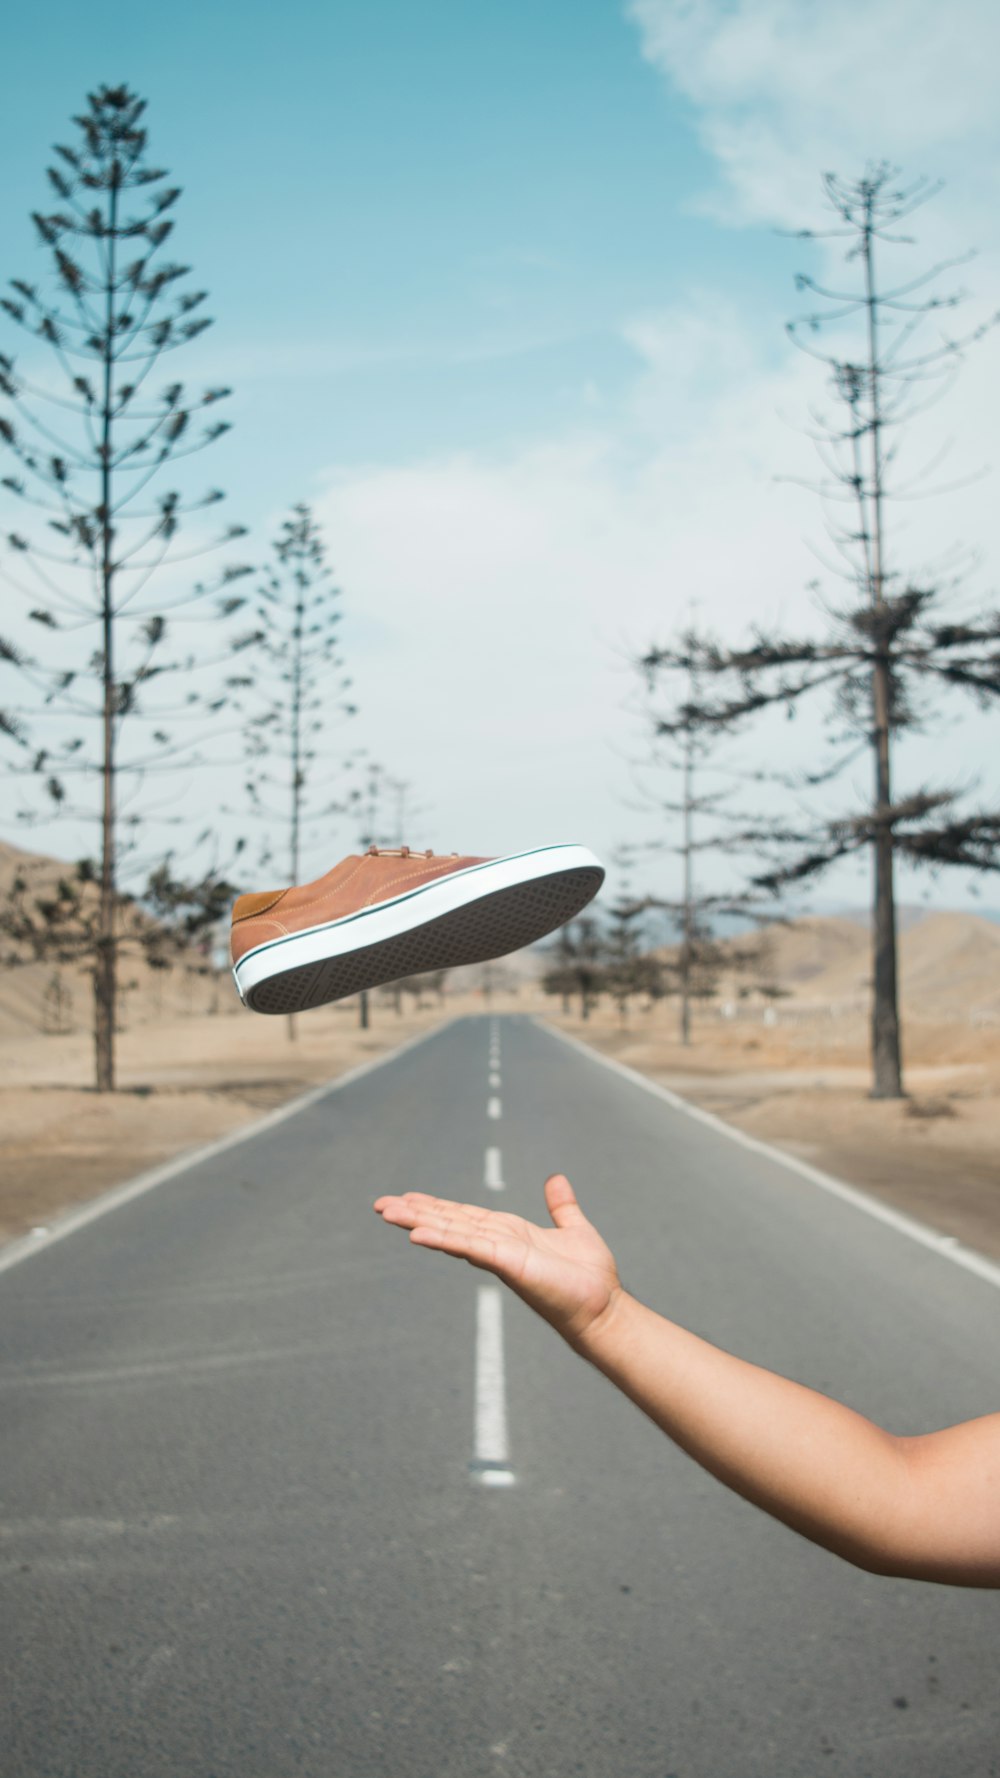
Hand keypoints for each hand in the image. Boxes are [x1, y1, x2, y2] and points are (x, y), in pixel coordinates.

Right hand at [374, 1174, 622, 1348]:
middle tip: (381, 1204)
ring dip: (418, 1222)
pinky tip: (418, 1234)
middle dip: (415, 1213)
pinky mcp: (508, 1263)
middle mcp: (497, 1243)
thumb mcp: (574, 1229)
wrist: (604, 1308)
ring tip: (387, 1212)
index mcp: (508, 1234)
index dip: (436, 1206)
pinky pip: (470, 1247)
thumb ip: (561, 1207)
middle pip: (449, 1223)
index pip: (464, 1216)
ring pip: (451, 1233)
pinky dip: (444, 1239)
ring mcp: (499, 1254)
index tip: (408, 1197)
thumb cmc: (590, 1277)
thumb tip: (556, 1179)